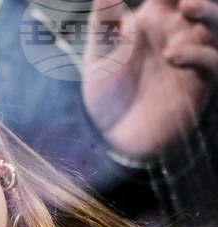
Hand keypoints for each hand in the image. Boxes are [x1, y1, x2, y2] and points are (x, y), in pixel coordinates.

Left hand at [82, 0, 217, 159]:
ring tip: (188, 7)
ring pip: (217, 26)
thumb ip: (103, 22)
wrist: (112, 133)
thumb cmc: (106, 90)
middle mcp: (180, 32)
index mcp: (156, 18)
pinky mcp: (200, 82)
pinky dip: (201, 53)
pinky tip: (174, 54)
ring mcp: (193, 56)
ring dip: (209, 12)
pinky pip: (214, 63)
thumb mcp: (100, 54)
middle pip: (203, 5)